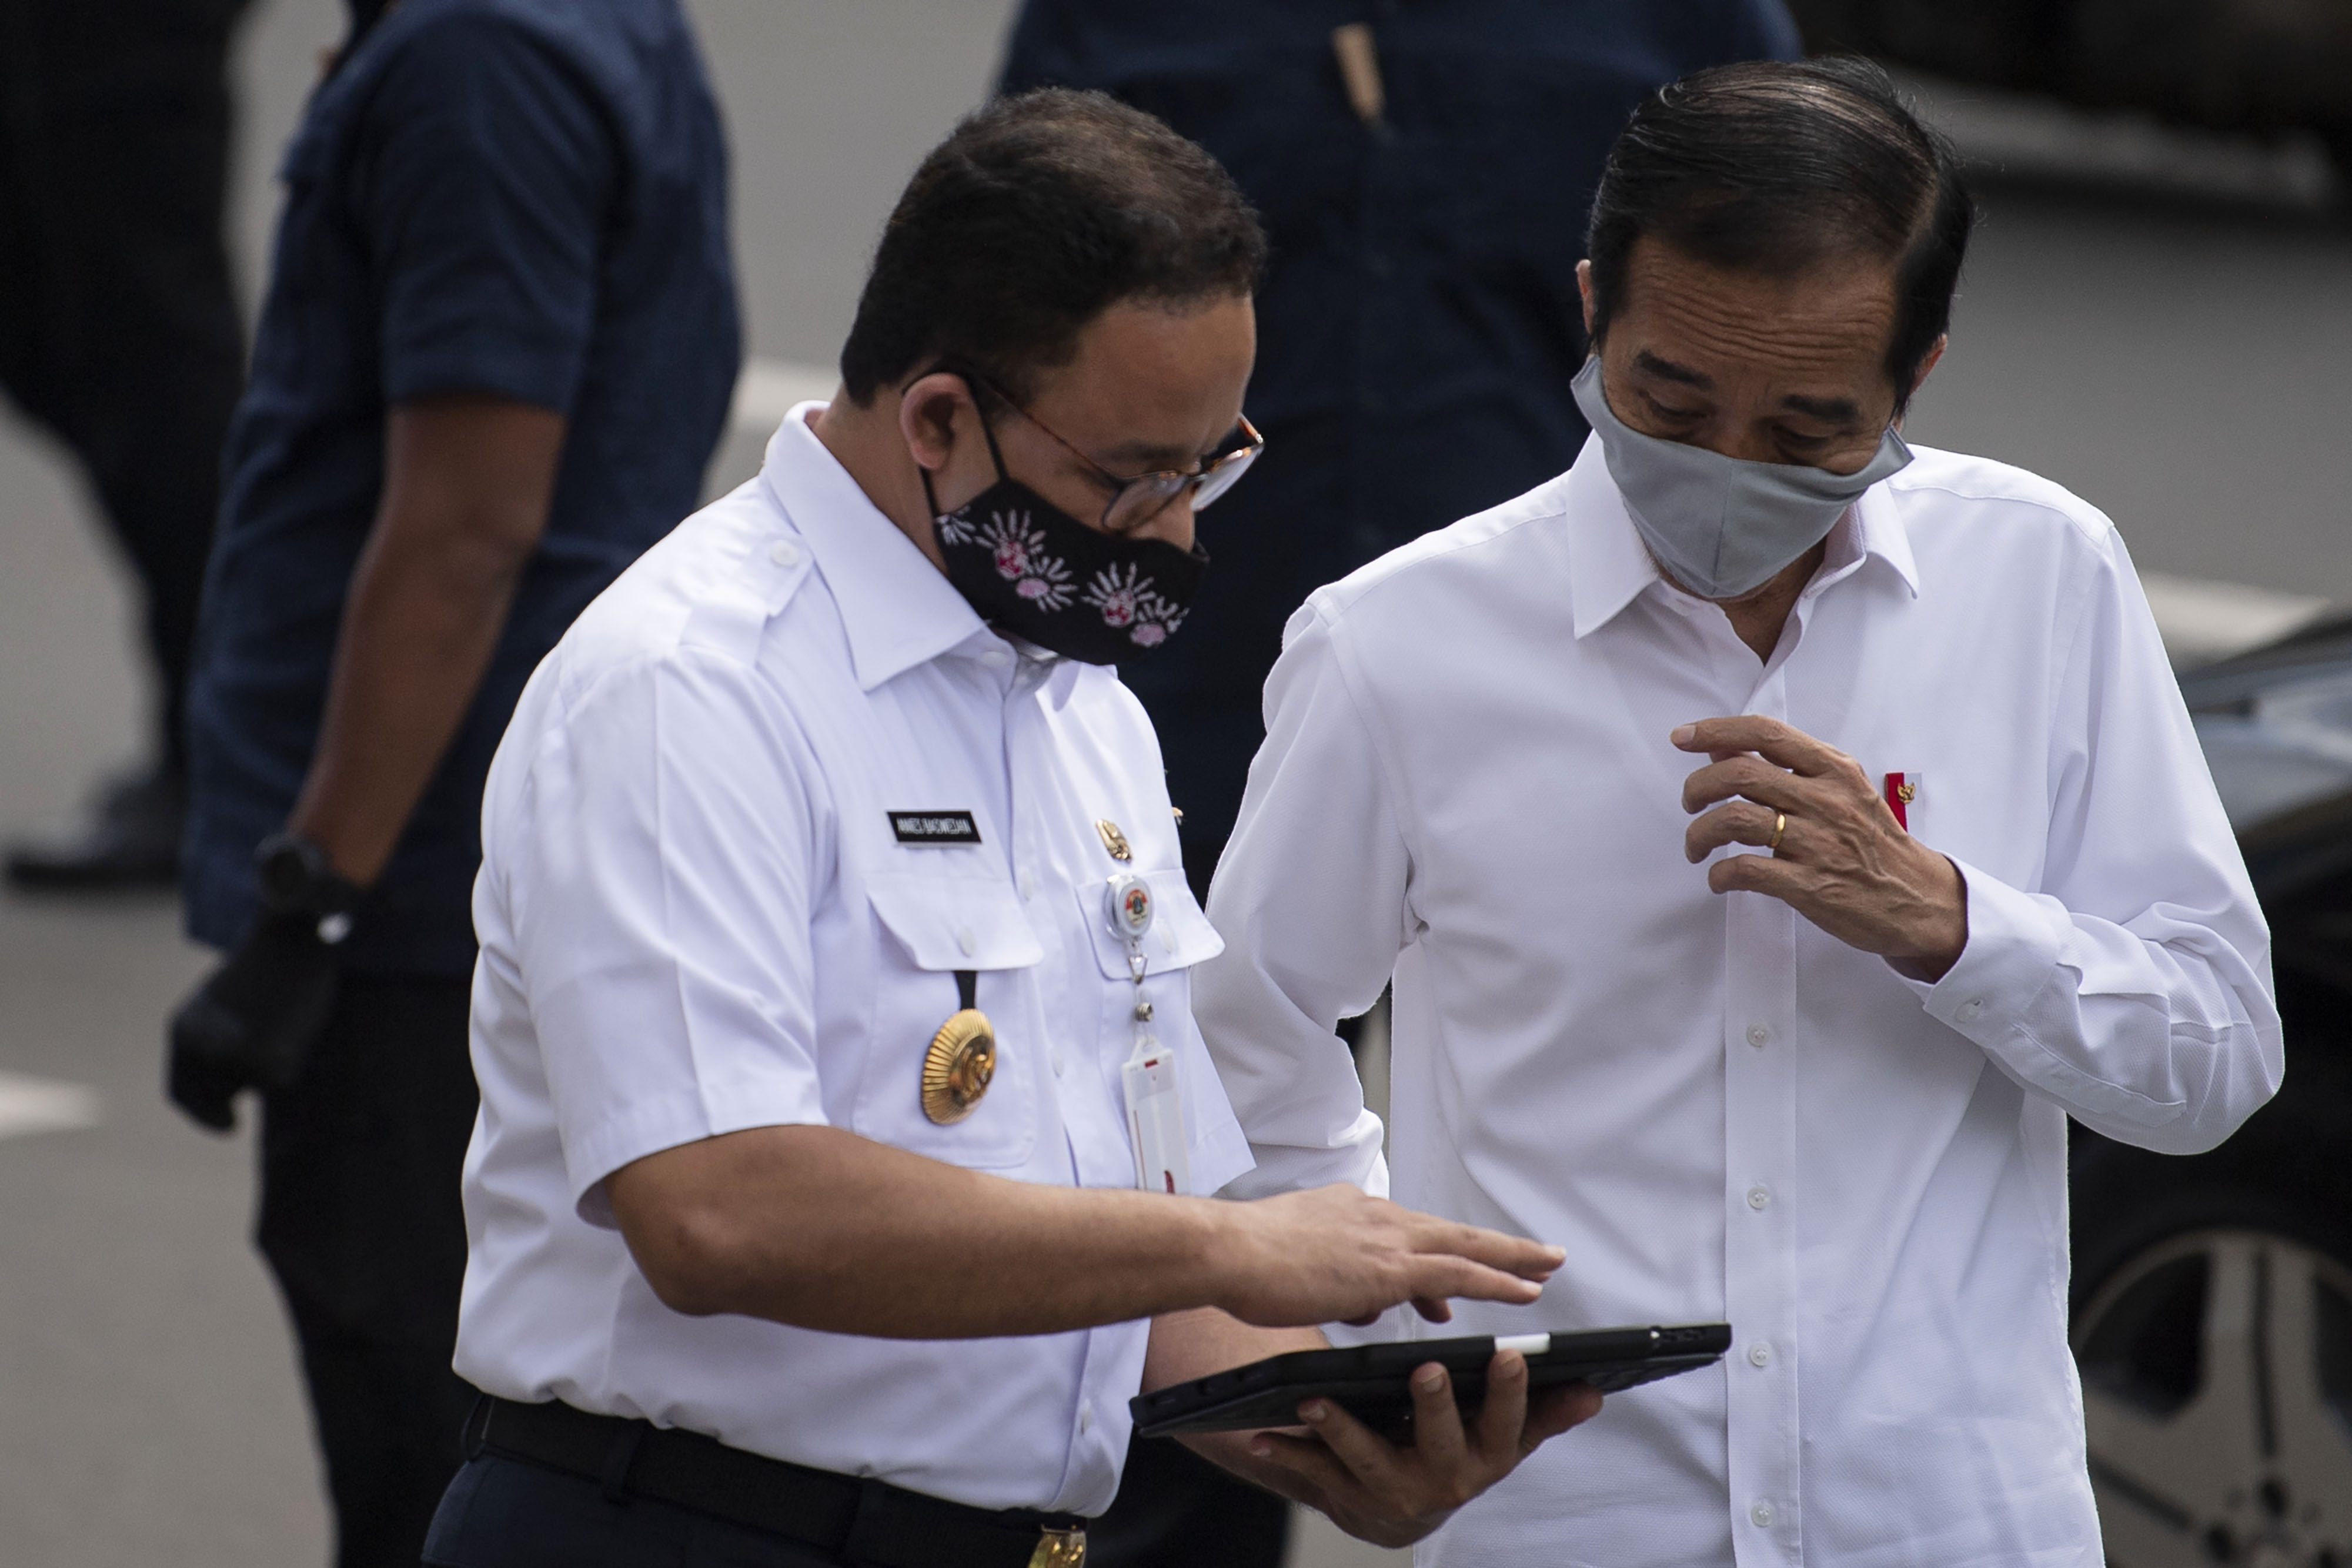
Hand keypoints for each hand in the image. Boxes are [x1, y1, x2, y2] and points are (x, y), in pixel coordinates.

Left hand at [165, 910, 341, 1131]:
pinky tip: (293, 1027)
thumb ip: (210, 1042)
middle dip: (226, 1109)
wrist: (290, 940)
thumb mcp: (215, 1005)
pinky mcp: (270, 1064)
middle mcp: (201, 1053)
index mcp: (182, 1034)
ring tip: (278, 1027)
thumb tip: (223, 1084)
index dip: (199, 1113)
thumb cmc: (260, 965)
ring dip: (266, 1068)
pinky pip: (282, 1077)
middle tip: (235, 1124)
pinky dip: (291, 1059)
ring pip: (252, 1086)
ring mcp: (235, 1061)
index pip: (180, 1092)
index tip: (225, 1124)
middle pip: (214, 1098)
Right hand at [1210, 1184, 1563, 1328]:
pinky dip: (1497, 1280)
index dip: (1444, 1253)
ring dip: (1511, 1259)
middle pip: (1451, 1232)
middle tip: (1540, 1254)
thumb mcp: (1300, 1267)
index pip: (1410, 1234)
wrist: (1227, 1250)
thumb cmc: (1247, 1261)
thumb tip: (1366, 1302)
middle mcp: (1375, 1216)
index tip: (1465, 1269)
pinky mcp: (1388, 1266)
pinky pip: (1459, 1273)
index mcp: (1352, 1212)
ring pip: (1465, 1248)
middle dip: (1498, 1246)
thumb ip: (1339, 1280)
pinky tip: (1526, 1292)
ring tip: (1547, 1268)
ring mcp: (1384, 1238)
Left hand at [1243, 1349, 1600, 1546]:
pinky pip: (1314, 1474)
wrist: (1401, 1506)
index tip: (1510, 1355)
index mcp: (1486, 1456)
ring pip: (1367, 1458)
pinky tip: (1261, 1434)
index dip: (1511, 1393)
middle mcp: (1443, 1479)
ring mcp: (1392, 1490)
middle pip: (1441, 1440)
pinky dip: (1287, 1454)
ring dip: (1342, 1428)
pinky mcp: (1346, 1496)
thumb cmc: (1459, 1449)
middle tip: (1428, 1369)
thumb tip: (1594, 1390)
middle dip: (1436, 1406)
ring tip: (1318, 1398)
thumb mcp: (1503, 1435)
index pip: (1506, 1423)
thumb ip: (1544, 1412)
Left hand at [1673, 716, 1966, 978]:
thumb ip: (1787, 767)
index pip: (1767, 733)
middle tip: (1689, 802)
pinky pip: (1745, 871)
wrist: (1918, 898)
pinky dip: (1719, 874)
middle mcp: (1826, 801)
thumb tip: (1723, 747)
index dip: (1716, 730)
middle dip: (1697, 786)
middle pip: (1739, 775)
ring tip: (1697, 846)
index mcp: (1834, 770)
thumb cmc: (1873, 842)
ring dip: (1699, 833)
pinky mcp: (1810, 886)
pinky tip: (1718, 878)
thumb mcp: (1841, 790)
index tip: (1683, 736)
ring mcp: (1818, 844)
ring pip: (1734, 820)